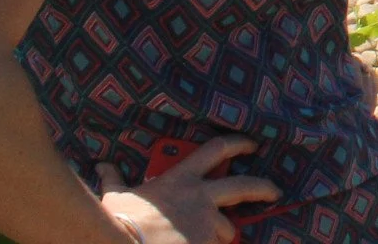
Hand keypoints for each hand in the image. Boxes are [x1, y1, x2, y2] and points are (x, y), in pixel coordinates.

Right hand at [97, 137, 277, 243]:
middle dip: (263, 188)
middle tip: (275, 192)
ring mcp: (207, 224)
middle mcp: (202, 199)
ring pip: (227, 230)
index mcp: (182, 180)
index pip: (216, 150)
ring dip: (222, 235)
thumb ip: (114, 179)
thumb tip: (102, 166)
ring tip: (211, 240)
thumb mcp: (117, 196)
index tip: (252, 145)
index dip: (238, 143)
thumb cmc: (120, 221)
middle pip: (245, 186)